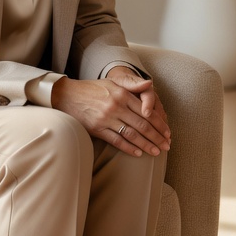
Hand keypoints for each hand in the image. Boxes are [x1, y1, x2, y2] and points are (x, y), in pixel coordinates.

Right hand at [51, 75, 170, 157]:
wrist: (67, 95)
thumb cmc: (92, 89)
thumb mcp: (113, 83)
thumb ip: (133, 85)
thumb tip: (150, 84)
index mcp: (122, 95)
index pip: (146, 112)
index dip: (159, 124)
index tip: (167, 133)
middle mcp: (116, 106)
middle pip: (142, 125)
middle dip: (157, 137)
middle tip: (167, 146)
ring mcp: (106, 119)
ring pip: (131, 134)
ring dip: (146, 144)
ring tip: (156, 152)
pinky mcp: (97, 129)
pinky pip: (116, 140)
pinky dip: (128, 148)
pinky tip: (138, 153)